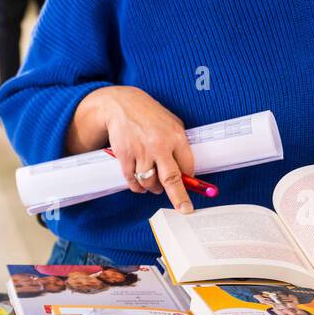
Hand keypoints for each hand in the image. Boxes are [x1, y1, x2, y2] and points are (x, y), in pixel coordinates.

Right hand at [70, 86, 193, 211]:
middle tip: (184, 209)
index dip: (189, 180)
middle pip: (171, 180)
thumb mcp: (172, 124)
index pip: (188, 166)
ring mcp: (141, 152)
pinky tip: (140, 185)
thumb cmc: (150, 115)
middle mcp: (159, 146)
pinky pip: (133, 181)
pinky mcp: (125, 157)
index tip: (191, 189)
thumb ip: (179, 146)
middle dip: (179, 198)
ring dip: (153, 189)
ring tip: (153, 185)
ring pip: (150, 183)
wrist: (121, 105)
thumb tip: (187, 172)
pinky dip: (137, 187)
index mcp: (176, 136)